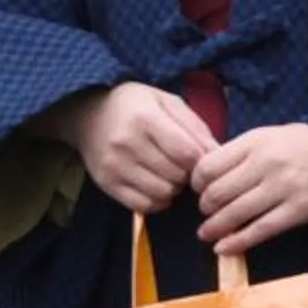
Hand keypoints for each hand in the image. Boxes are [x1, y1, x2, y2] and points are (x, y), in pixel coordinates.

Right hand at [41, 85, 214, 215]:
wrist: (88, 113)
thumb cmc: (135, 105)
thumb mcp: (167, 102)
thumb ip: (194, 127)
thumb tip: (219, 155)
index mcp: (145, 117)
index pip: (186, 152)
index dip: (200, 160)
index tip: (199, 156)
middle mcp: (126, 143)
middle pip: (176, 175)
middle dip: (186, 174)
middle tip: (182, 164)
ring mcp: (114, 165)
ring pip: (162, 194)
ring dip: (173, 188)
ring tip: (168, 173)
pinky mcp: (106, 184)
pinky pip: (143, 205)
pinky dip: (156, 200)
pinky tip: (155, 184)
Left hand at [193, 126, 307, 256]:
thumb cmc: (304, 142)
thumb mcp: (268, 135)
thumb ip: (240, 152)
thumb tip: (207, 176)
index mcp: (255, 142)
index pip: (209, 166)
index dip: (197, 182)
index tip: (197, 190)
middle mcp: (266, 163)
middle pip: (218, 193)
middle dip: (205, 208)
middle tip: (205, 214)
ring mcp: (284, 188)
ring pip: (236, 214)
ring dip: (215, 228)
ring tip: (207, 234)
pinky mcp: (299, 210)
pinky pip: (261, 230)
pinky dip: (238, 242)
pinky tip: (224, 248)